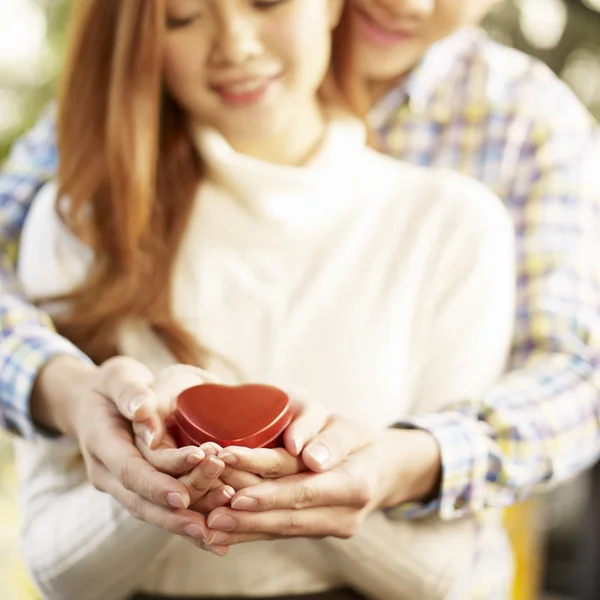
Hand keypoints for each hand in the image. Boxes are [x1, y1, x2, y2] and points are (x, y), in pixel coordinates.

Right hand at [31, 356, 219, 548]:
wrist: (97, 403)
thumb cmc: (112, 385)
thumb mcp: (117, 377)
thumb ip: (129, 391)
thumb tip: (141, 409)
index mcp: (101, 442)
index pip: (128, 470)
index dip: (155, 484)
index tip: (182, 496)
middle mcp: (108, 472)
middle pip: (141, 499)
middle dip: (178, 510)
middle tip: (217, 507)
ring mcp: (121, 485)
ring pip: (151, 510)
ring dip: (185, 521)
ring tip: (220, 527)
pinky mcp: (138, 489)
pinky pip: (160, 509)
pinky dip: (184, 523)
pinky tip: (213, 539)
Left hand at [202, 424, 440, 547]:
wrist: (380, 466)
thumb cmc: (356, 438)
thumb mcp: (347, 426)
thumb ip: (328, 438)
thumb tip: (310, 457)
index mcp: (356, 483)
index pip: (307, 490)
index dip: (271, 494)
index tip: (236, 494)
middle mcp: (345, 513)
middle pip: (290, 515)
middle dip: (249, 517)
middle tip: (210, 515)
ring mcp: (332, 527)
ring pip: (283, 530)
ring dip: (245, 530)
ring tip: (208, 529)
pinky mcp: (317, 531)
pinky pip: (282, 533)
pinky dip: (252, 533)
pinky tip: (223, 534)